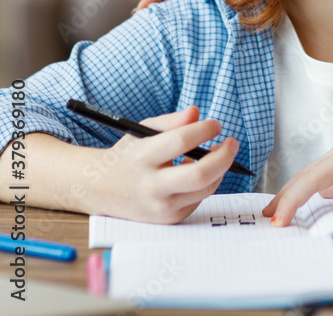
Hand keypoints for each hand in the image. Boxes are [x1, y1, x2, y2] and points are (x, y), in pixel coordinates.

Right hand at [98, 106, 237, 223]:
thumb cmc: (128, 155)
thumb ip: (171, 121)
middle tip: (232, 142)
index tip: (216, 125)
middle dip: (224, 156)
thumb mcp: (143, 131)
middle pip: (200, 174)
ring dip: (218, 168)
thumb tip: (196, 113)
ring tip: (214, 155)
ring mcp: (161, 207)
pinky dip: (205, 183)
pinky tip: (194, 173)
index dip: (204, 130)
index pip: (181, 141)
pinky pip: (199, 199)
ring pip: (206, 188)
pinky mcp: (169, 219)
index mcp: (142, 158)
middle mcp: (151, 186)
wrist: (100, 190)